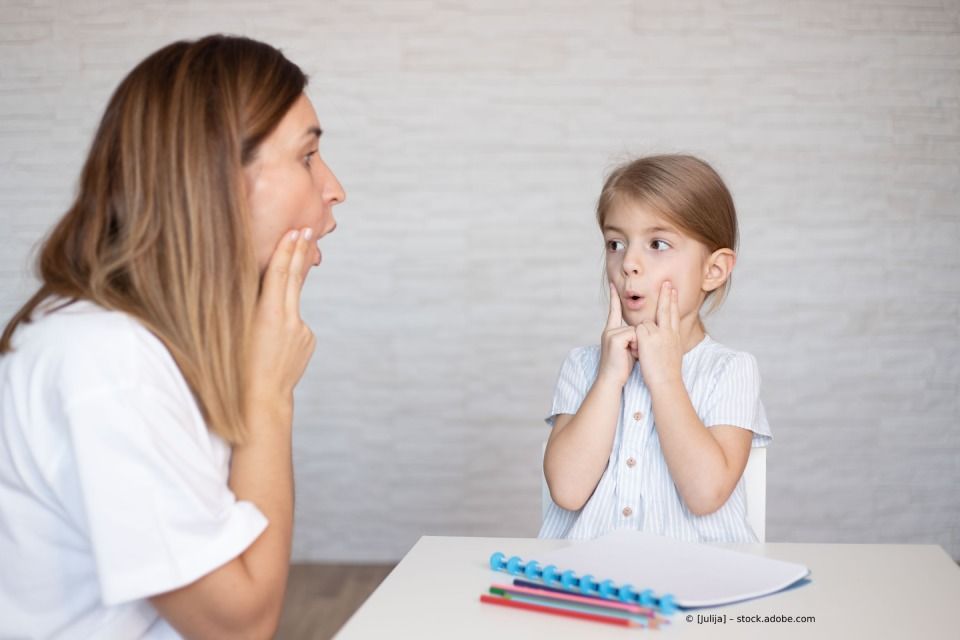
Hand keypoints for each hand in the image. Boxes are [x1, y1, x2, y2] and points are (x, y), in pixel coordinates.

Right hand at [247, 228, 316, 410]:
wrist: (261, 401)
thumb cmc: (237, 367)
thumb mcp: (235, 331)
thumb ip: (247, 305)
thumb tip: (252, 281)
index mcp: (269, 315)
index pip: (279, 274)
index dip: (287, 250)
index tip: (295, 231)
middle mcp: (290, 320)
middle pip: (295, 278)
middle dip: (300, 252)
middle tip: (308, 229)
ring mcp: (302, 331)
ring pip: (293, 301)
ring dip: (291, 283)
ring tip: (289, 269)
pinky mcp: (308, 340)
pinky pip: (295, 323)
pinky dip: (285, 321)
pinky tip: (275, 340)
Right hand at [597, 283, 637, 387]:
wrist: (611, 381)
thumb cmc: (621, 368)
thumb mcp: (628, 349)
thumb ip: (632, 337)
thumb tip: (641, 331)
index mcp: (611, 331)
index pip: (614, 311)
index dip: (614, 298)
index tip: (613, 285)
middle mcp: (609, 330)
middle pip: (634, 325)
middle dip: (638, 341)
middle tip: (632, 353)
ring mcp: (611, 333)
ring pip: (636, 330)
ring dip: (639, 345)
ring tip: (631, 357)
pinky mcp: (615, 338)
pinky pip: (634, 335)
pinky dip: (637, 346)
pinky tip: (630, 355)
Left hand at [635, 281, 682, 387]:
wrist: (666, 382)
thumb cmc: (668, 374)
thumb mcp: (672, 354)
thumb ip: (667, 342)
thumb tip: (665, 338)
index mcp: (675, 336)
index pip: (674, 315)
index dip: (673, 302)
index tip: (673, 291)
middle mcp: (669, 332)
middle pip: (667, 309)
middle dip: (667, 295)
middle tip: (667, 282)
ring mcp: (659, 333)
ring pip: (645, 323)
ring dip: (641, 335)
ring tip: (646, 348)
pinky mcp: (648, 336)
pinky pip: (637, 330)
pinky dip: (635, 340)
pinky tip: (637, 350)